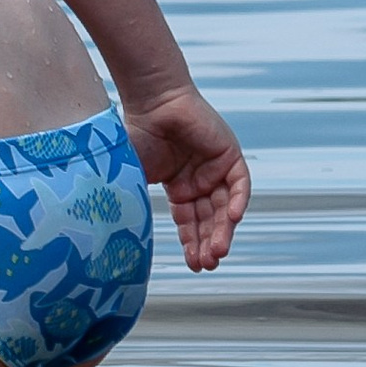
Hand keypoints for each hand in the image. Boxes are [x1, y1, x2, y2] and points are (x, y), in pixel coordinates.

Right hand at [125, 85, 249, 273]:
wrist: (151, 101)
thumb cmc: (136, 132)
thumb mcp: (134, 176)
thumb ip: (136, 202)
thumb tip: (125, 235)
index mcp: (179, 186)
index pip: (190, 222)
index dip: (192, 243)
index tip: (193, 265)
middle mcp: (200, 180)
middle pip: (210, 219)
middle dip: (209, 242)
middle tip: (207, 264)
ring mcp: (216, 168)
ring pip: (226, 207)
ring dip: (223, 230)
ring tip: (217, 252)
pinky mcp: (229, 155)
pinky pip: (240, 184)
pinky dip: (238, 201)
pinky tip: (232, 220)